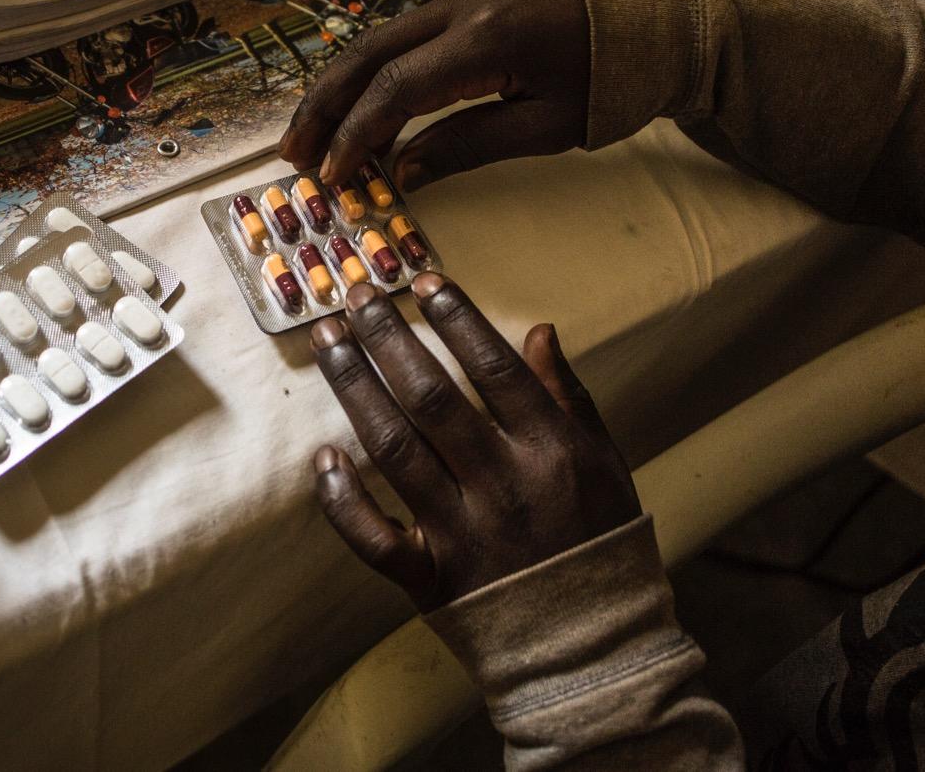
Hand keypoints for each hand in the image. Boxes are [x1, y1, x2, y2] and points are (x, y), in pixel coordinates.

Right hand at [279, 0, 590, 192]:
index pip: (396, 88)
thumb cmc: (609, 79)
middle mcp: (461, 6)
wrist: (654, 16)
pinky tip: (360, 113)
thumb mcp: (545, 127)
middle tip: (293, 155)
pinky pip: (401, 37)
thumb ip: (467, 146)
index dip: (357, 135)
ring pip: (377, 40)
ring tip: (312, 139)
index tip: (334, 177)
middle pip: (368, 53)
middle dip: (325, 106)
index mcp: (486, 39)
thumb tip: (402, 172)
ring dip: (339, 90)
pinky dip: (371, 76)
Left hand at [311, 273, 639, 611]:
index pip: (493, 368)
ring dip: (354, 388)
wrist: (592, 643)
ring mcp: (462, 533)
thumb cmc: (597, 537)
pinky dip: (343, 500)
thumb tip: (536, 328)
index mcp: (550, 450)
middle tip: (356, 295)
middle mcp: (503, 485)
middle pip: (432, 398)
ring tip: (329, 341)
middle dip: (388, 339)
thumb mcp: (601, 459)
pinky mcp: (430, 578)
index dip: (455, 319)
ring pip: (393, 450)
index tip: (422, 282)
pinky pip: (373, 538)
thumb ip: (565, 394)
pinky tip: (322, 457)